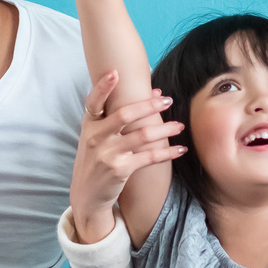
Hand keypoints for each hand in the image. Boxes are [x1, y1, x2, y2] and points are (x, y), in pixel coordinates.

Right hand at [69, 70, 185, 243]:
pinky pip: (149, 157)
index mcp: (89, 125)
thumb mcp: (99, 136)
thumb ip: (120, 114)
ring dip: (164, 129)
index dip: (103, 87)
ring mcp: (107, 154)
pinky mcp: (120, 170)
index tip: (115, 72)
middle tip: (168, 100)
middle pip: (124, 115)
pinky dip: (167, 152)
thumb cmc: (96, 159)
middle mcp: (96, 137)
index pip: (93, 102)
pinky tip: (180, 149)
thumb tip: (156, 92)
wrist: (87, 195)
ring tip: (179, 125)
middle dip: (149, 106)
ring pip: (142, 136)